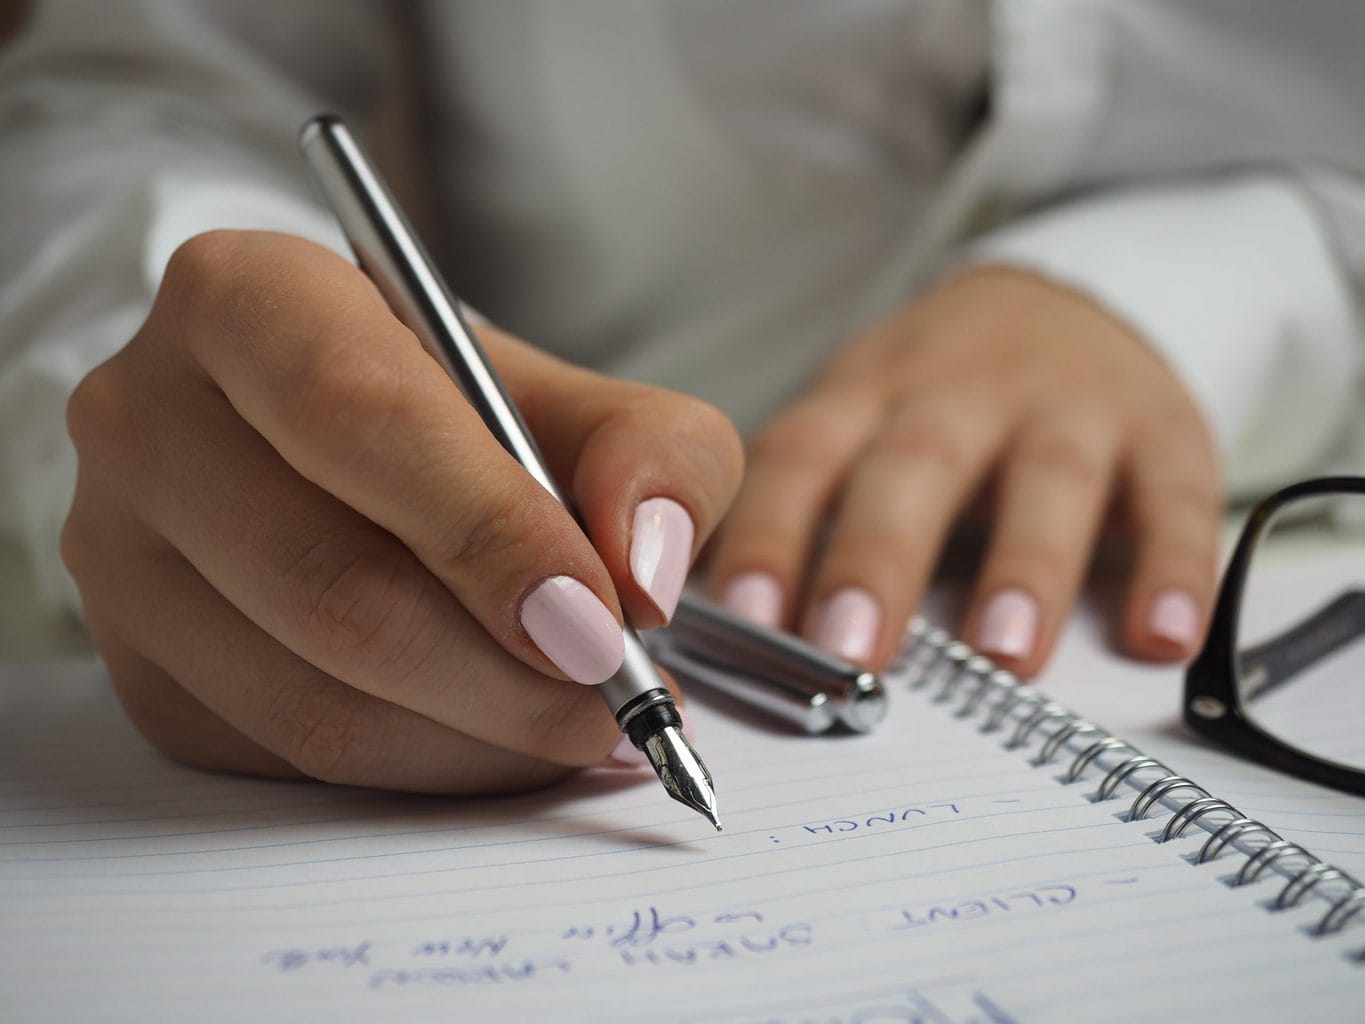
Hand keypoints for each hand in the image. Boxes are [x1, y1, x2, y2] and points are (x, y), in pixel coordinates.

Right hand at [62, 231, 741, 791]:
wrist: (349, 452)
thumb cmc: (466, 414)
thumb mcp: (583, 398)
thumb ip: (652, 455)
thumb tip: (644, 573)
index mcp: (246, 298)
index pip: (360, 418)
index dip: (490, 532)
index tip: (601, 620)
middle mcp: (149, 417)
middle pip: (331, 582)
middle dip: (503, 671)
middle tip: (615, 700)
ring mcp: (120, 554)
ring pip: (311, 695)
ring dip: (477, 736)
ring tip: (579, 723)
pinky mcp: (140, 665)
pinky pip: (290, 755)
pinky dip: (425, 766)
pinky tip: (497, 735)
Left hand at [705, 266, 1220, 676]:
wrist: (1065, 303)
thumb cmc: (935, 398)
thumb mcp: (858, 422)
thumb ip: (805, 511)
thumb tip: (725, 634)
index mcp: (867, 396)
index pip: (802, 459)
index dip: (769, 535)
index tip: (744, 620)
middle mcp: (960, 393)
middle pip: (914, 466)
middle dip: (879, 557)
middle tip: (850, 650)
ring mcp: (1066, 407)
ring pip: (1047, 478)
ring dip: (1025, 566)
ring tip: (1004, 655)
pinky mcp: (1162, 430)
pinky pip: (1175, 496)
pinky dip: (1174, 566)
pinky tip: (1162, 636)